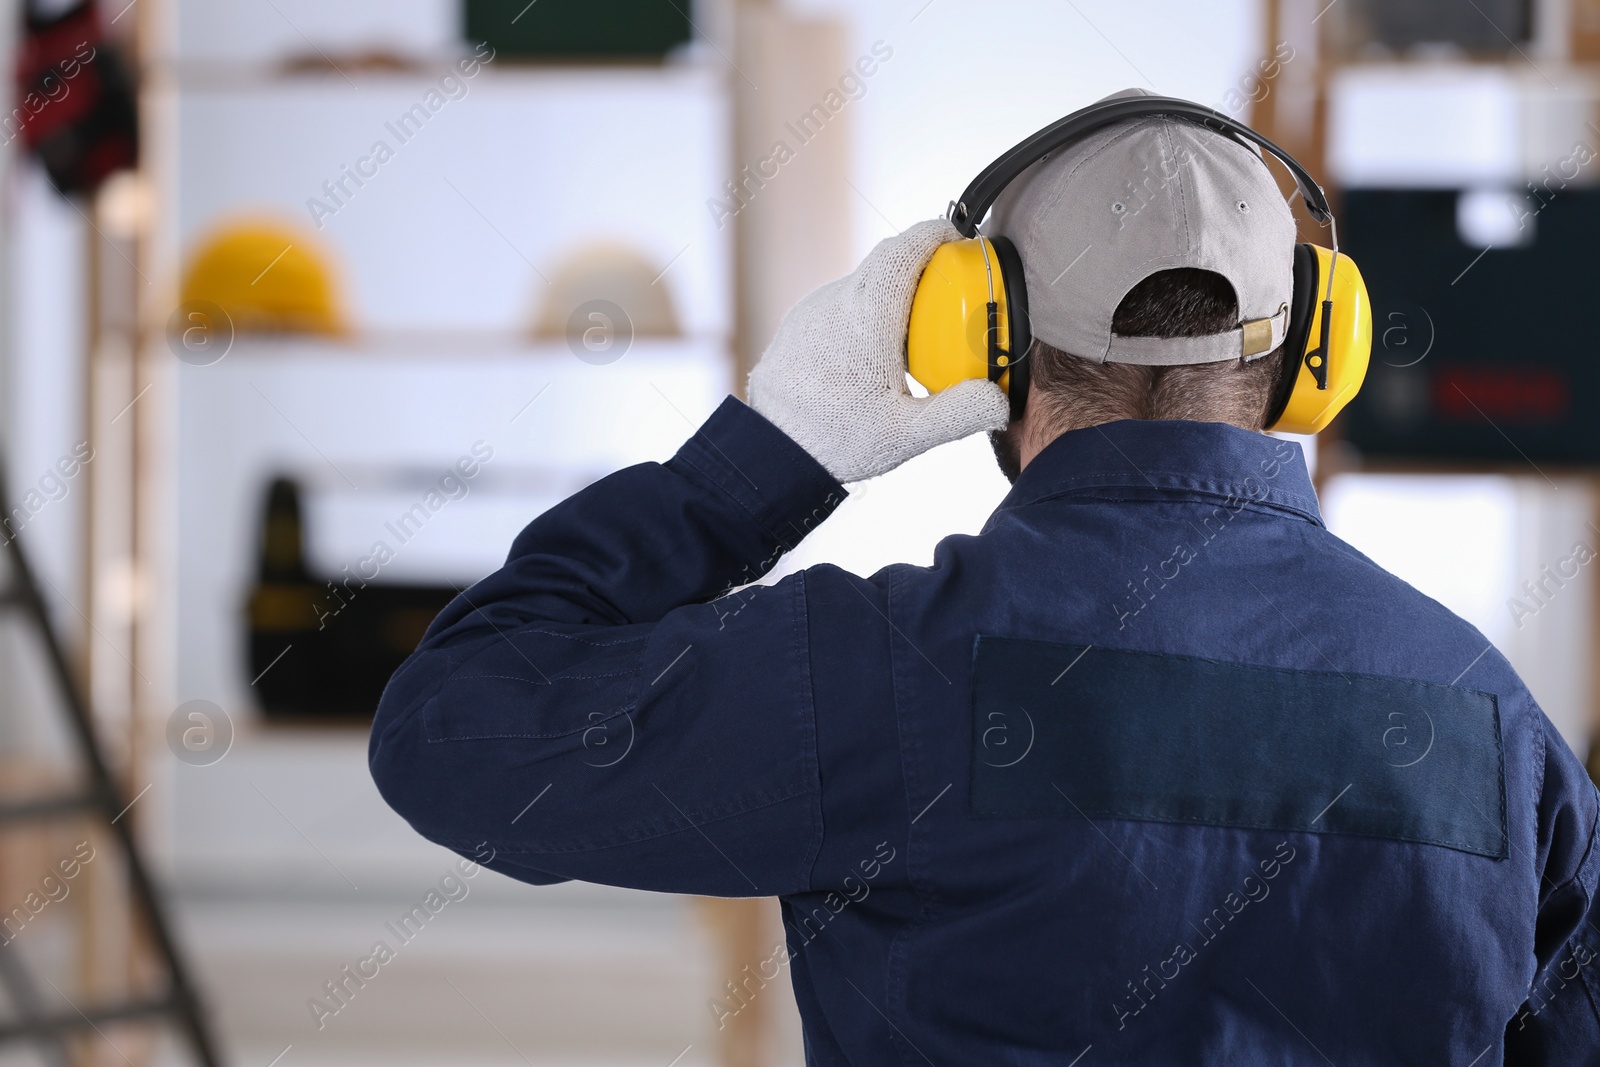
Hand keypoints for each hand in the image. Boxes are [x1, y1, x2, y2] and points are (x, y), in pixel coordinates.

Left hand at [747, 219, 1009, 482]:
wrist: (769, 450)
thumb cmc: (834, 441)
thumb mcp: (907, 434)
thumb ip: (960, 413)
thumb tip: (998, 398)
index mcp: (867, 315)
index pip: (906, 248)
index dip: (937, 234)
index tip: (961, 240)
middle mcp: (836, 301)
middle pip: (887, 261)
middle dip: (923, 265)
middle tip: (952, 293)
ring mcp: (812, 310)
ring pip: (862, 283)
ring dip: (892, 294)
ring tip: (915, 335)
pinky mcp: (798, 325)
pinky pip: (840, 304)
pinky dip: (866, 313)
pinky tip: (875, 354)